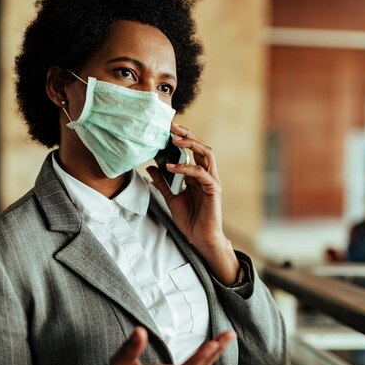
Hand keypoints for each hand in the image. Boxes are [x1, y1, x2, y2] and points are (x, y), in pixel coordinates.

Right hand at [99, 327, 235, 364]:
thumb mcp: (119, 363)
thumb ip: (130, 348)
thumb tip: (139, 330)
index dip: (198, 360)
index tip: (212, 345)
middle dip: (214, 352)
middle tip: (228, 335)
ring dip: (216, 352)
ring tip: (228, 335)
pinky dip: (211, 355)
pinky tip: (218, 344)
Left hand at [146, 122, 239, 284]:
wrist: (199, 238)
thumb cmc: (189, 219)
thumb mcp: (170, 197)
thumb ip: (163, 182)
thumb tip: (151, 167)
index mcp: (197, 174)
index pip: (191, 150)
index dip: (181, 138)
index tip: (166, 129)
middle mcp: (206, 174)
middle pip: (200, 146)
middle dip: (187, 134)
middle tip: (171, 126)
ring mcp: (211, 180)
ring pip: (206, 154)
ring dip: (191, 144)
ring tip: (174, 140)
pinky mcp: (213, 189)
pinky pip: (200, 173)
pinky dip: (185, 167)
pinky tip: (171, 166)